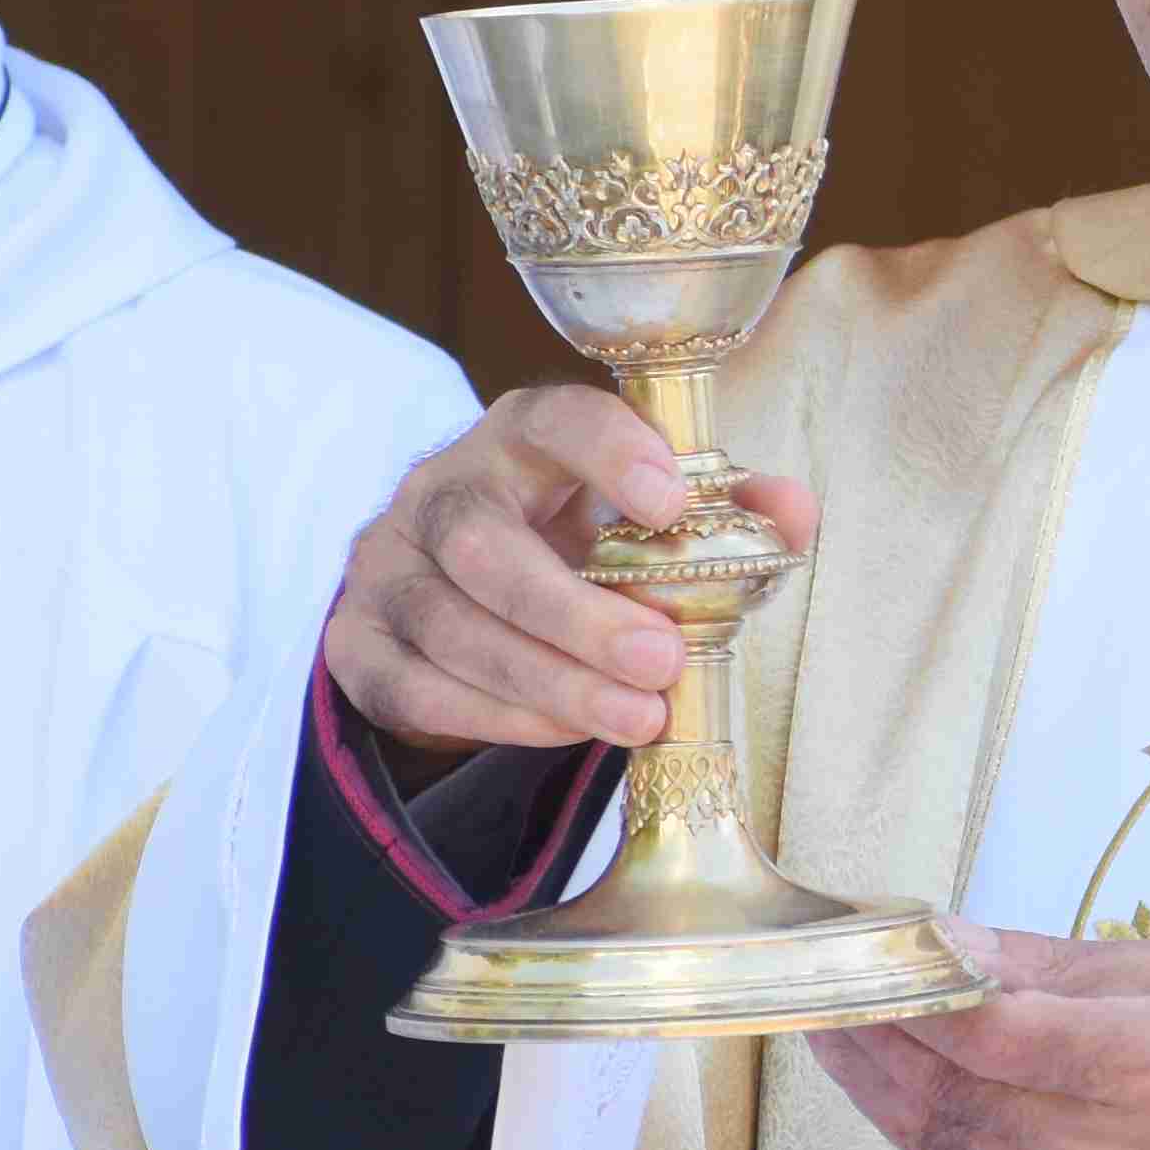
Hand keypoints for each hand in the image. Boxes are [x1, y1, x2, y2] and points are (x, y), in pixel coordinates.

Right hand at [325, 385, 816, 769]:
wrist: (457, 605)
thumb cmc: (573, 549)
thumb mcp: (645, 525)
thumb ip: (724, 513)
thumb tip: (794, 511)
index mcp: (517, 440)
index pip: (550, 418)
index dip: (607, 451)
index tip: (671, 502)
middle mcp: (439, 490)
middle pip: (482, 542)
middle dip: (574, 611)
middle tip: (661, 659)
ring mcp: (385, 565)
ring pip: (448, 623)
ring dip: (547, 678)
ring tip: (633, 717)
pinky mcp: (355, 642)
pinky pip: (412, 685)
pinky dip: (493, 714)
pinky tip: (563, 731)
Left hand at [814, 925, 1149, 1149]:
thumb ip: (1044, 965)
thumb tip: (944, 941)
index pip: (1004, 1038)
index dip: (924, 992)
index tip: (871, 939)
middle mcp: (1103, 1144)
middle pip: (950, 1088)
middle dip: (866, 1028)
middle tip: (813, 972)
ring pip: (936, 1133)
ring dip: (864, 1074)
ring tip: (822, 1014)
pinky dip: (897, 1115)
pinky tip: (870, 1072)